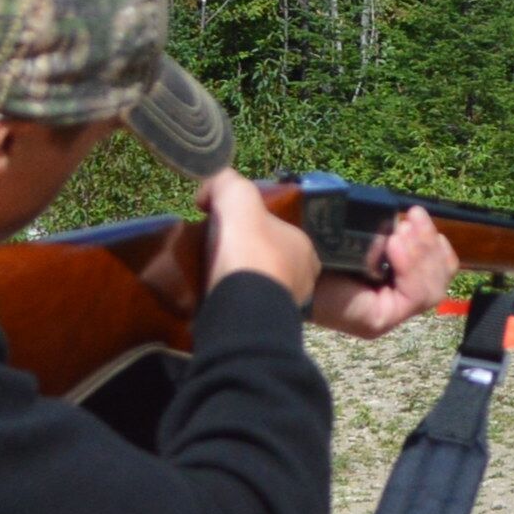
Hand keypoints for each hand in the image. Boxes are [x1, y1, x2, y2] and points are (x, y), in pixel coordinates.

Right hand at [197, 169, 319, 310]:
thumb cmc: (249, 251)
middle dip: (247, 258)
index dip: (251, 227)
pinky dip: (233, 304)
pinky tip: (213, 300)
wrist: (244, 310)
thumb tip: (208, 191)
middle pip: (269, 261)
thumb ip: (226, 183)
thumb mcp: (238, 198)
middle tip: (216, 255)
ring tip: (209, 278)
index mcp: (304, 248)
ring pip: (260, 287)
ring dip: (239, 283)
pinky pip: (248, 311)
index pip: (279, 231)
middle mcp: (303, 278)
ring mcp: (286, 307)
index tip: (225, 229)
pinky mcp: (265, 330)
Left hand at [308, 204, 455, 339]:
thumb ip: (379, 227)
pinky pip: (416, 296)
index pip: (434, 266)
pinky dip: (411, 268)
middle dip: (429, 244)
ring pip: (433, 288)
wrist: (277, 267)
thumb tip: (407, 213)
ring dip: (422, 254)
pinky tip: (392, 246)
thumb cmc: (308, 247)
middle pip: (440, 277)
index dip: (433, 243)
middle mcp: (389, 298)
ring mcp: (386, 312)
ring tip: (399, 232)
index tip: (415, 215)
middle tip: (410, 218)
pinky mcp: (380, 320)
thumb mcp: (353, 231)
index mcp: (386, 276)